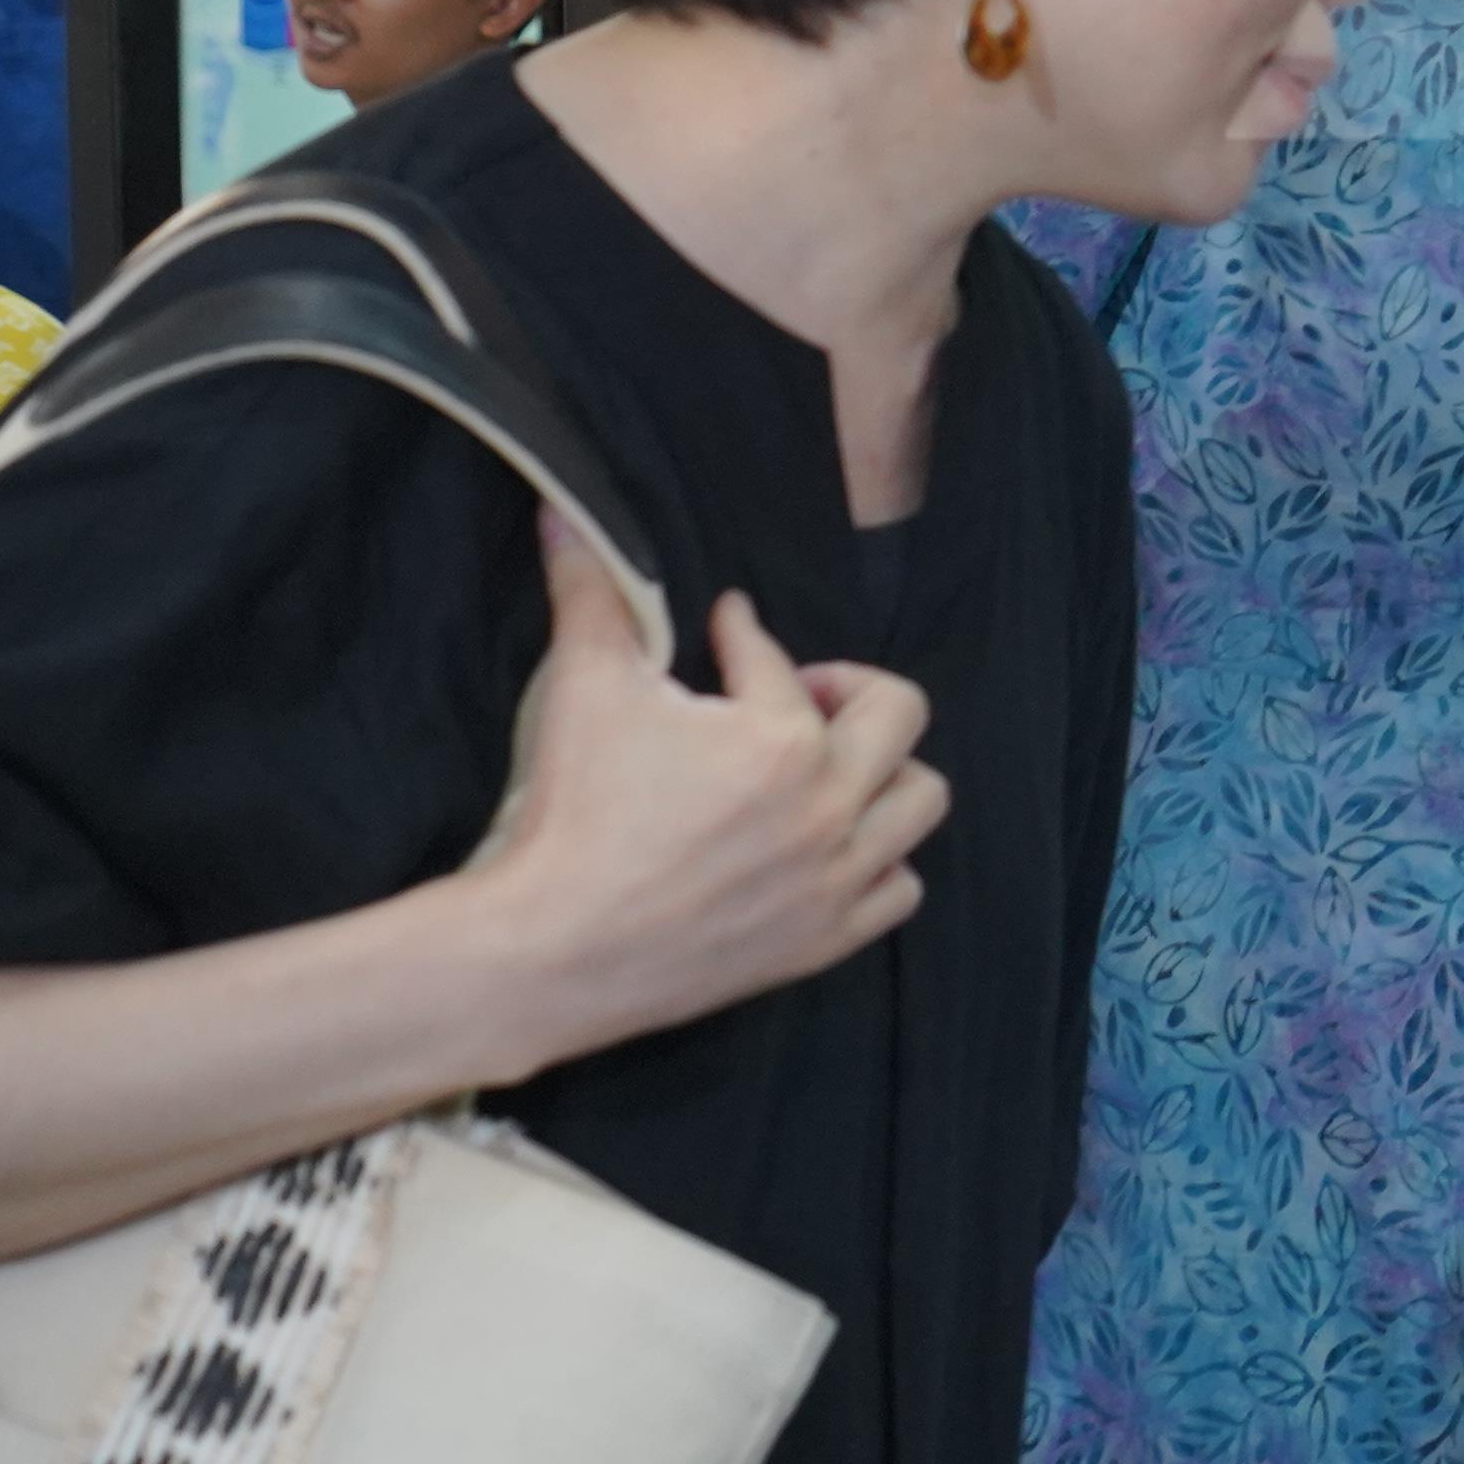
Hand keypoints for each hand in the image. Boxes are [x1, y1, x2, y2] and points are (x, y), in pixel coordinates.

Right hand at [460, 515, 944, 1071]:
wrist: (543, 953)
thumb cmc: (566, 813)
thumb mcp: (579, 687)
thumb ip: (589, 593)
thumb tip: (563, 511)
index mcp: (782, 737)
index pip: (776, 658)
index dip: (740, 634)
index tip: (724, 630)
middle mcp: (830, 805)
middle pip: (902, 715)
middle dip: (850, 688)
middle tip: (797, 693)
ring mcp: (834, 878)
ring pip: (920, 801)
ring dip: (883, 772)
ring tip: (826, 764)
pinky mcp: (822, 942)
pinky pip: (899, 890)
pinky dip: (878, 861)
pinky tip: (828, 842)